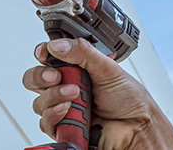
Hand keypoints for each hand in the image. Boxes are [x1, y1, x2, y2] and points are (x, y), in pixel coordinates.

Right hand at [23, 38, 172, 149]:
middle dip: (41, 76)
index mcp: (75, 69)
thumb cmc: (129, 100)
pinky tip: (68, 110)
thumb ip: (82, 52)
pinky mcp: (63, 128)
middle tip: (56, 76)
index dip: (42, 55)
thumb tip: (56, 44)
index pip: (47, 58)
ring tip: (74, 95)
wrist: (138, 127)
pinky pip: (46, 122)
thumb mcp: (107, 67)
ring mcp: (64, 108)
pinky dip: (54, 115)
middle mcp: (66, 87)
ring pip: (39, 101)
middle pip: (35, 79)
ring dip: (54, 97)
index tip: (45, 54)